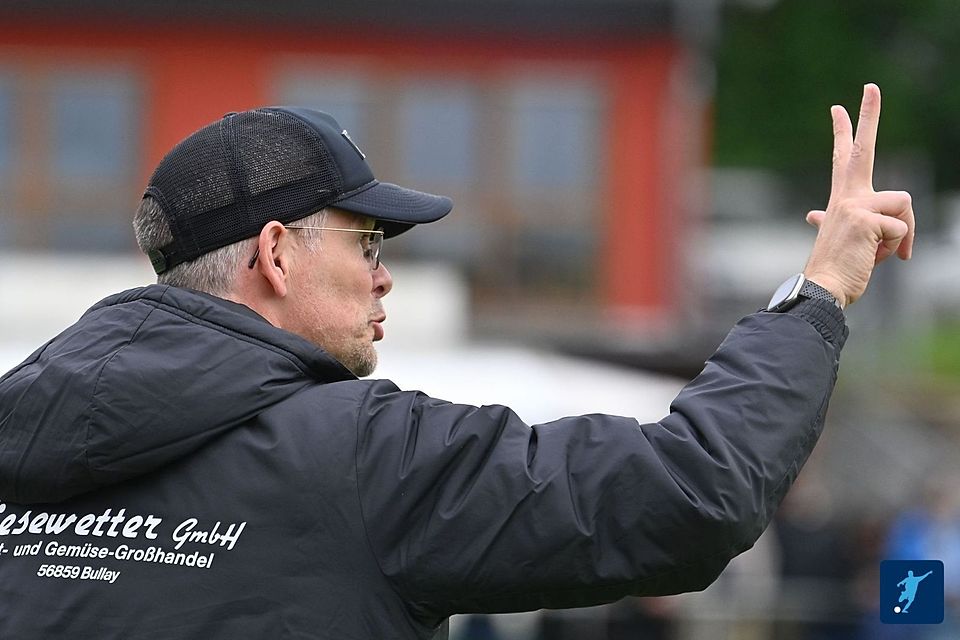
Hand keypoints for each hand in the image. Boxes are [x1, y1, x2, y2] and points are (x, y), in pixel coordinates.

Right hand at [802, 83, 914, 307]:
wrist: (823, 288)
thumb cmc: (834, 267)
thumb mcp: (837, 237)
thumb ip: (825, 220)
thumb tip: (811, 215)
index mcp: (841, 199)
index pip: (842, 157)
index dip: (843, 131)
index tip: (839, 106)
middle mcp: (846, 196)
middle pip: (862, 149)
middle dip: (868, 115)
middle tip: (871, 87)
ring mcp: (854, 206)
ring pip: (903, 204)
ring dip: (901, 235)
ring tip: (879, 253)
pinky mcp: (867, 220)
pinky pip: (901, 228)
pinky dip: (896, 249)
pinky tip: (875, 259)